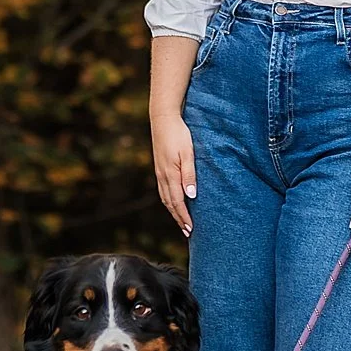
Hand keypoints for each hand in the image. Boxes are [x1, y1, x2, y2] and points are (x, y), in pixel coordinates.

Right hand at [151, 113, 196, 236]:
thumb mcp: (188, 153)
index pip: (178, 202)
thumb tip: (191, 196)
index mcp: (170, 174)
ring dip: (173, 211)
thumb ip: (189, 175)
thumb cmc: (179, 134)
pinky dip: (168, 201)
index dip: (184, 217)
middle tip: (187, 232)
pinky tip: (173, 202)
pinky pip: (163, 190)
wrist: (163, 118)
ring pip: (165, 198)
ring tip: (181, 222)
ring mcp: (159, 172)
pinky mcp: (159, 167)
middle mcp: (163, 176)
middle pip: (170, 203)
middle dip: (179, 218)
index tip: (190, 229)